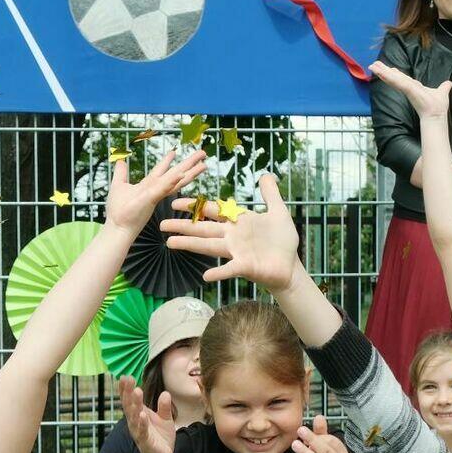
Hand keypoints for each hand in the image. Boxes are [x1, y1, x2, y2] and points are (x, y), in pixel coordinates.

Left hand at [104, 149, 207, 234]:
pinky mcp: (151, 198)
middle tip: (202, 153)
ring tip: (203, 164)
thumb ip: (121, 172)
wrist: (117, 227)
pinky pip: (164, 188)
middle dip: (189, 163)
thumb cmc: (118, 211)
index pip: (161, 171)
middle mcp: (156, 189)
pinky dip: (173, 181)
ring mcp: (155, 194)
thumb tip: (120, 160)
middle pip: (176, 174)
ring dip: (190, 171)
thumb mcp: (118, 185)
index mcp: (148, 186)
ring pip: (176, 180)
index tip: (174, 152)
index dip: (167, 161)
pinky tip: (181, 173)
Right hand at [119, 376, 175, 452]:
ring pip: (134, 416)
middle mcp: (135, 422)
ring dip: (135, 404)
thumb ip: (164, 407)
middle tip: (128, 379)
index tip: (125, 376)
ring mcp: (139, 432)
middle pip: (129, 405)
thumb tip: (165, 393)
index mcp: (138, 415)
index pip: (129, 400)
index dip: (126, 389)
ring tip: (136, 391)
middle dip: (128, 392)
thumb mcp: (165, 419)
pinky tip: (142, 414)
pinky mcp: (145, 442)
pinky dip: (142, 423)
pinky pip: (142, 431)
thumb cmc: (160, 437)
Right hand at [161, 173, 299, 291]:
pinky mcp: (245, 267)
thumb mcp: (279, 212)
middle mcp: (232, 237)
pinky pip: (229, 269)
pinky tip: (205, 277)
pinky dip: (218, 273)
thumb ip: (270, 195)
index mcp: (237, 222)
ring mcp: (236, 252)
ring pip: (209, 246)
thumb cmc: (282, 241)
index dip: (194, 206)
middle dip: (183, 226)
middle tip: (161, 225)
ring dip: (190, 245)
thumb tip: (265, 175)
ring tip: (170, 243)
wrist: (290, 266)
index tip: (175, 202)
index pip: (212, 211)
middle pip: (203, 229)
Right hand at [370, 61, 450, 119]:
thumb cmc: (437, 106)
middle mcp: (408, 87)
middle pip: (394, 77)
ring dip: (382, 72)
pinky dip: (387, 76)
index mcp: (414, 87)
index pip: (402, 79)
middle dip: (384, 71)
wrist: (436, 113)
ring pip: (392, 78)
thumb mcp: (442, 92)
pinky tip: (380, 71)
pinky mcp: (407, 89)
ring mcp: (406, 88)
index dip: (395, 74)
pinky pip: (396, 81)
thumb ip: (444, 87)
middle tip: (373, 65)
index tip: (388, 68)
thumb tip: (449, 83)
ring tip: (372, 66)